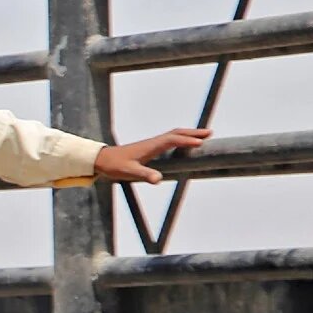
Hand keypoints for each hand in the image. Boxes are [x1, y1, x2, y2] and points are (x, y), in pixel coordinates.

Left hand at [94, 127, 210, 183]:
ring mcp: (152, 144)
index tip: (201, 142)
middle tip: (210, 133)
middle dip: (193, 133)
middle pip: (177, 134)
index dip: (187, 141)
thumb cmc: (115, 165)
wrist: (102, 159)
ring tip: (203, 136)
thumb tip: (158, 179)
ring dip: (188, 134)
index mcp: (151, 146)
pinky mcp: (150, 148)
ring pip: (174, 135)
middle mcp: (153, 142)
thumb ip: (145, 175)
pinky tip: (184, 143)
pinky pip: (169, 140)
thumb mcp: (130, 172)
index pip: (173, 140)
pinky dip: (180, 138)